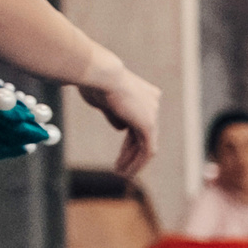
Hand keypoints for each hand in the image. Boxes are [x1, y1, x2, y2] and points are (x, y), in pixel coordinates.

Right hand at [78, 64, 160, 180]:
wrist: (100, 74)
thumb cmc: (94, 81)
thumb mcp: (105, 100)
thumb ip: (115, 114)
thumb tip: (121, 127)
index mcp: (144, 94)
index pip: (137, 122)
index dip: (130, 141)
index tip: (121, 153)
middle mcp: (152, 102)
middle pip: (142, 134)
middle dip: (130, 153)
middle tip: (120, 167)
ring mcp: (152, 113)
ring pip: (145, 144)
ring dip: (133, 161)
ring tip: (122, 174)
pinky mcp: (148, 124)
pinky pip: (146, 149)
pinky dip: (137, 162)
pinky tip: (127, 172)